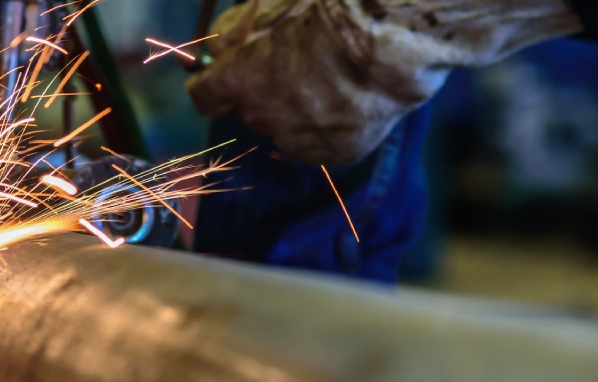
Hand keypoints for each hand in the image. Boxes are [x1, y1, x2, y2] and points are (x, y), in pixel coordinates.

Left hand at [186, 0, 582, 164]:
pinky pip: (321, 145)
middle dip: (261, 92)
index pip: (204, 95)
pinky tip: (347, 100)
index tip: (221, 76)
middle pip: (249, 112)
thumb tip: (217, 47)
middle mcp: (263, 115)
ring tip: (327, 79)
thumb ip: (234, 30)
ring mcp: (301, 137)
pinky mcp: (339, 151)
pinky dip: (328, 128)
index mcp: (239, 79)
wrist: (393, 29)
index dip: (214, 83)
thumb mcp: (268, 4)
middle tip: (294, 63)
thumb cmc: (331, 6)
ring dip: (295, 112)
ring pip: (284, 131)